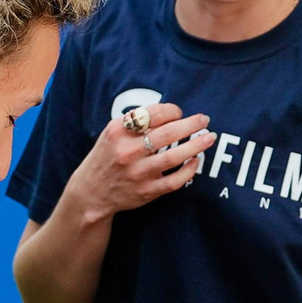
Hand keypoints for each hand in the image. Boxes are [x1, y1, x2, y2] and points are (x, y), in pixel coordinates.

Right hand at [62, 103, 213, 222]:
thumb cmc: (108, 155)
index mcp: (118, 131)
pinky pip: (174, 181)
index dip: (173, 110)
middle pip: (167, 134)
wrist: (92, 192)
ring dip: (196, 145)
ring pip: (174, 157)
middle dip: (191, 124)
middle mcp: (127, 151)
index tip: (180, 112)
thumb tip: (173, 112)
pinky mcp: (146, 191)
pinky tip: (196, 161)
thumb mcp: (113, 132)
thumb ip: (137, 121)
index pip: (153, 114)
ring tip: (209, 137)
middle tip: (204, 120)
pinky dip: (189, 170)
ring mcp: (138, 173)